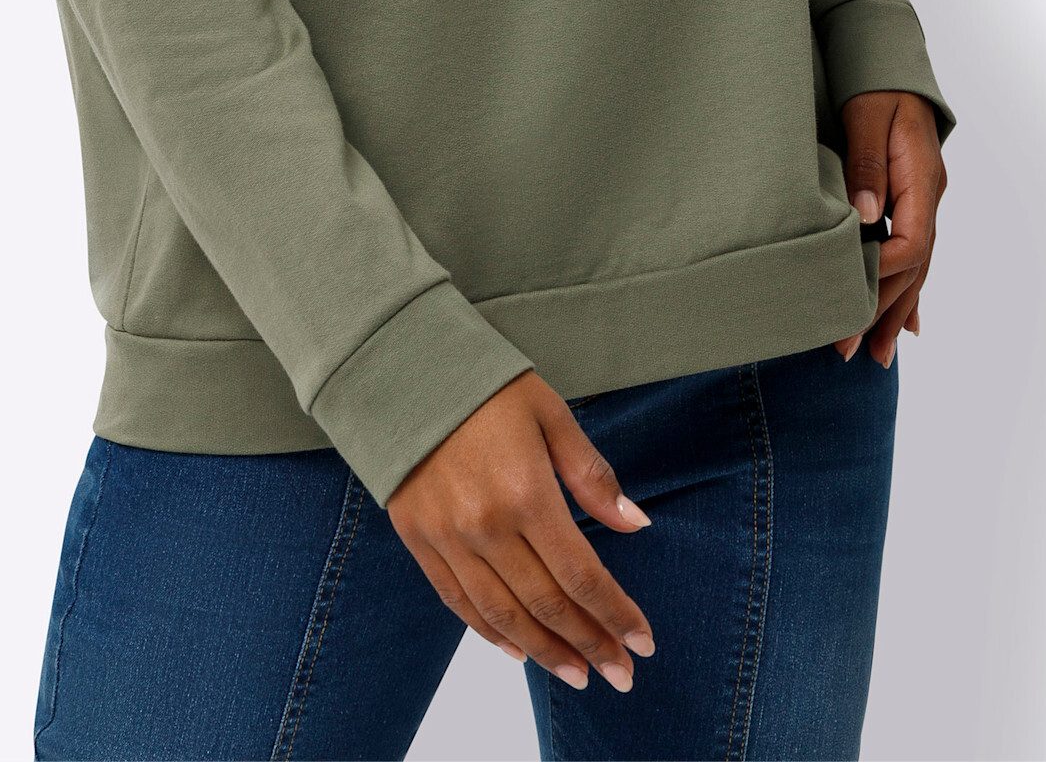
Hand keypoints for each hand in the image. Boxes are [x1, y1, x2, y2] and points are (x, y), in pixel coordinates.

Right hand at [387, 371, 656, 691]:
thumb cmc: (485, 385)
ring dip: (546, 652)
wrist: (401, 369)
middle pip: (547, 605)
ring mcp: (448, 538)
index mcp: (526, 492)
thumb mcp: (549, 413)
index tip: (644, 643)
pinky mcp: (418, 539)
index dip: (616, 615)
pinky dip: (490, 634)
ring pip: (504, 616)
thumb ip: (591, 475)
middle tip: (622, 676)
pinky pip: (458, 602)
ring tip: (579, 675)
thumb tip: (635, 524)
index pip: (582, 575)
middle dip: (591, 645)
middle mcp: (486, 526)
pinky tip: (518, 650)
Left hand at [834, 89, 947, 365]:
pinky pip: (915, 257)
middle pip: (913, 266)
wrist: (893, 68)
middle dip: (884, 309)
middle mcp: (928, 198)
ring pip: (916, 269)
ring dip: (896, 311)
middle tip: (851, 349)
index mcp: (921, 180)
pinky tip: (907, 325)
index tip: (850, 296)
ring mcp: (924, 203)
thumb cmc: (876, 88)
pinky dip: (909, 292)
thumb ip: (867, 165)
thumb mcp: (867, 117)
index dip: (882, 273)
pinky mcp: (912, 203)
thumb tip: (865, 215)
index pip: (910, 242)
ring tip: (878, 355)